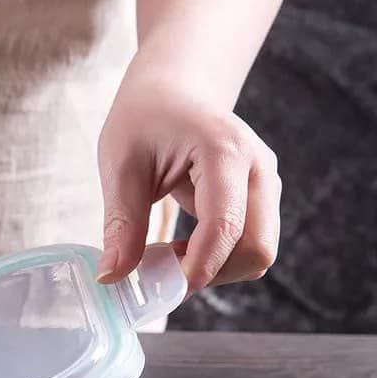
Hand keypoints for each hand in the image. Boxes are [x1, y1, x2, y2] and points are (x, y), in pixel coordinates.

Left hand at [96, 59, 281, 293]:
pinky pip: (250, 243)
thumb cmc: (144, 118)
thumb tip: (112, 278)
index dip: (197, 267)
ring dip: (214, 269)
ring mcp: (265, 183)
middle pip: (256, 248)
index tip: (160, 288)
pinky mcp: (260, 197)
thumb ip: (121, 225)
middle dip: (210, 273)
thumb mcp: (120, 168)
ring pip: (258, 252)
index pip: (225, 226)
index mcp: (224, 152)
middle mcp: (258, 168)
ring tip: (165, 256)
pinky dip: (218, 259)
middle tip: (159, 272)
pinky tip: (182, 249)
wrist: (174, 88)